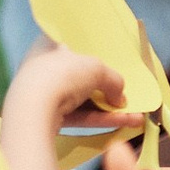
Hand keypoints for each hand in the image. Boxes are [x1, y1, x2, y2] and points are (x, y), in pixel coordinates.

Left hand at [0, 48, 141, 169]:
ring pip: (81, 100)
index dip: (91, 53)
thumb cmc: (63, 74)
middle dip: (105, 88)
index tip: (110, 61)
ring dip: (109, 109)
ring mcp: (43, 94)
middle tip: (126, 93)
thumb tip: (120, 98)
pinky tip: (126, 123)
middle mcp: (42, 68)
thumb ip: (114, 80)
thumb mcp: (98, 69)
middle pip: (79, 77)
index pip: (71, 46)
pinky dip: (101, 119)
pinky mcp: (46, 117)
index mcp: (48, 46)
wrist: (33, 109)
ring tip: (136, 114)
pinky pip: (78, 116)